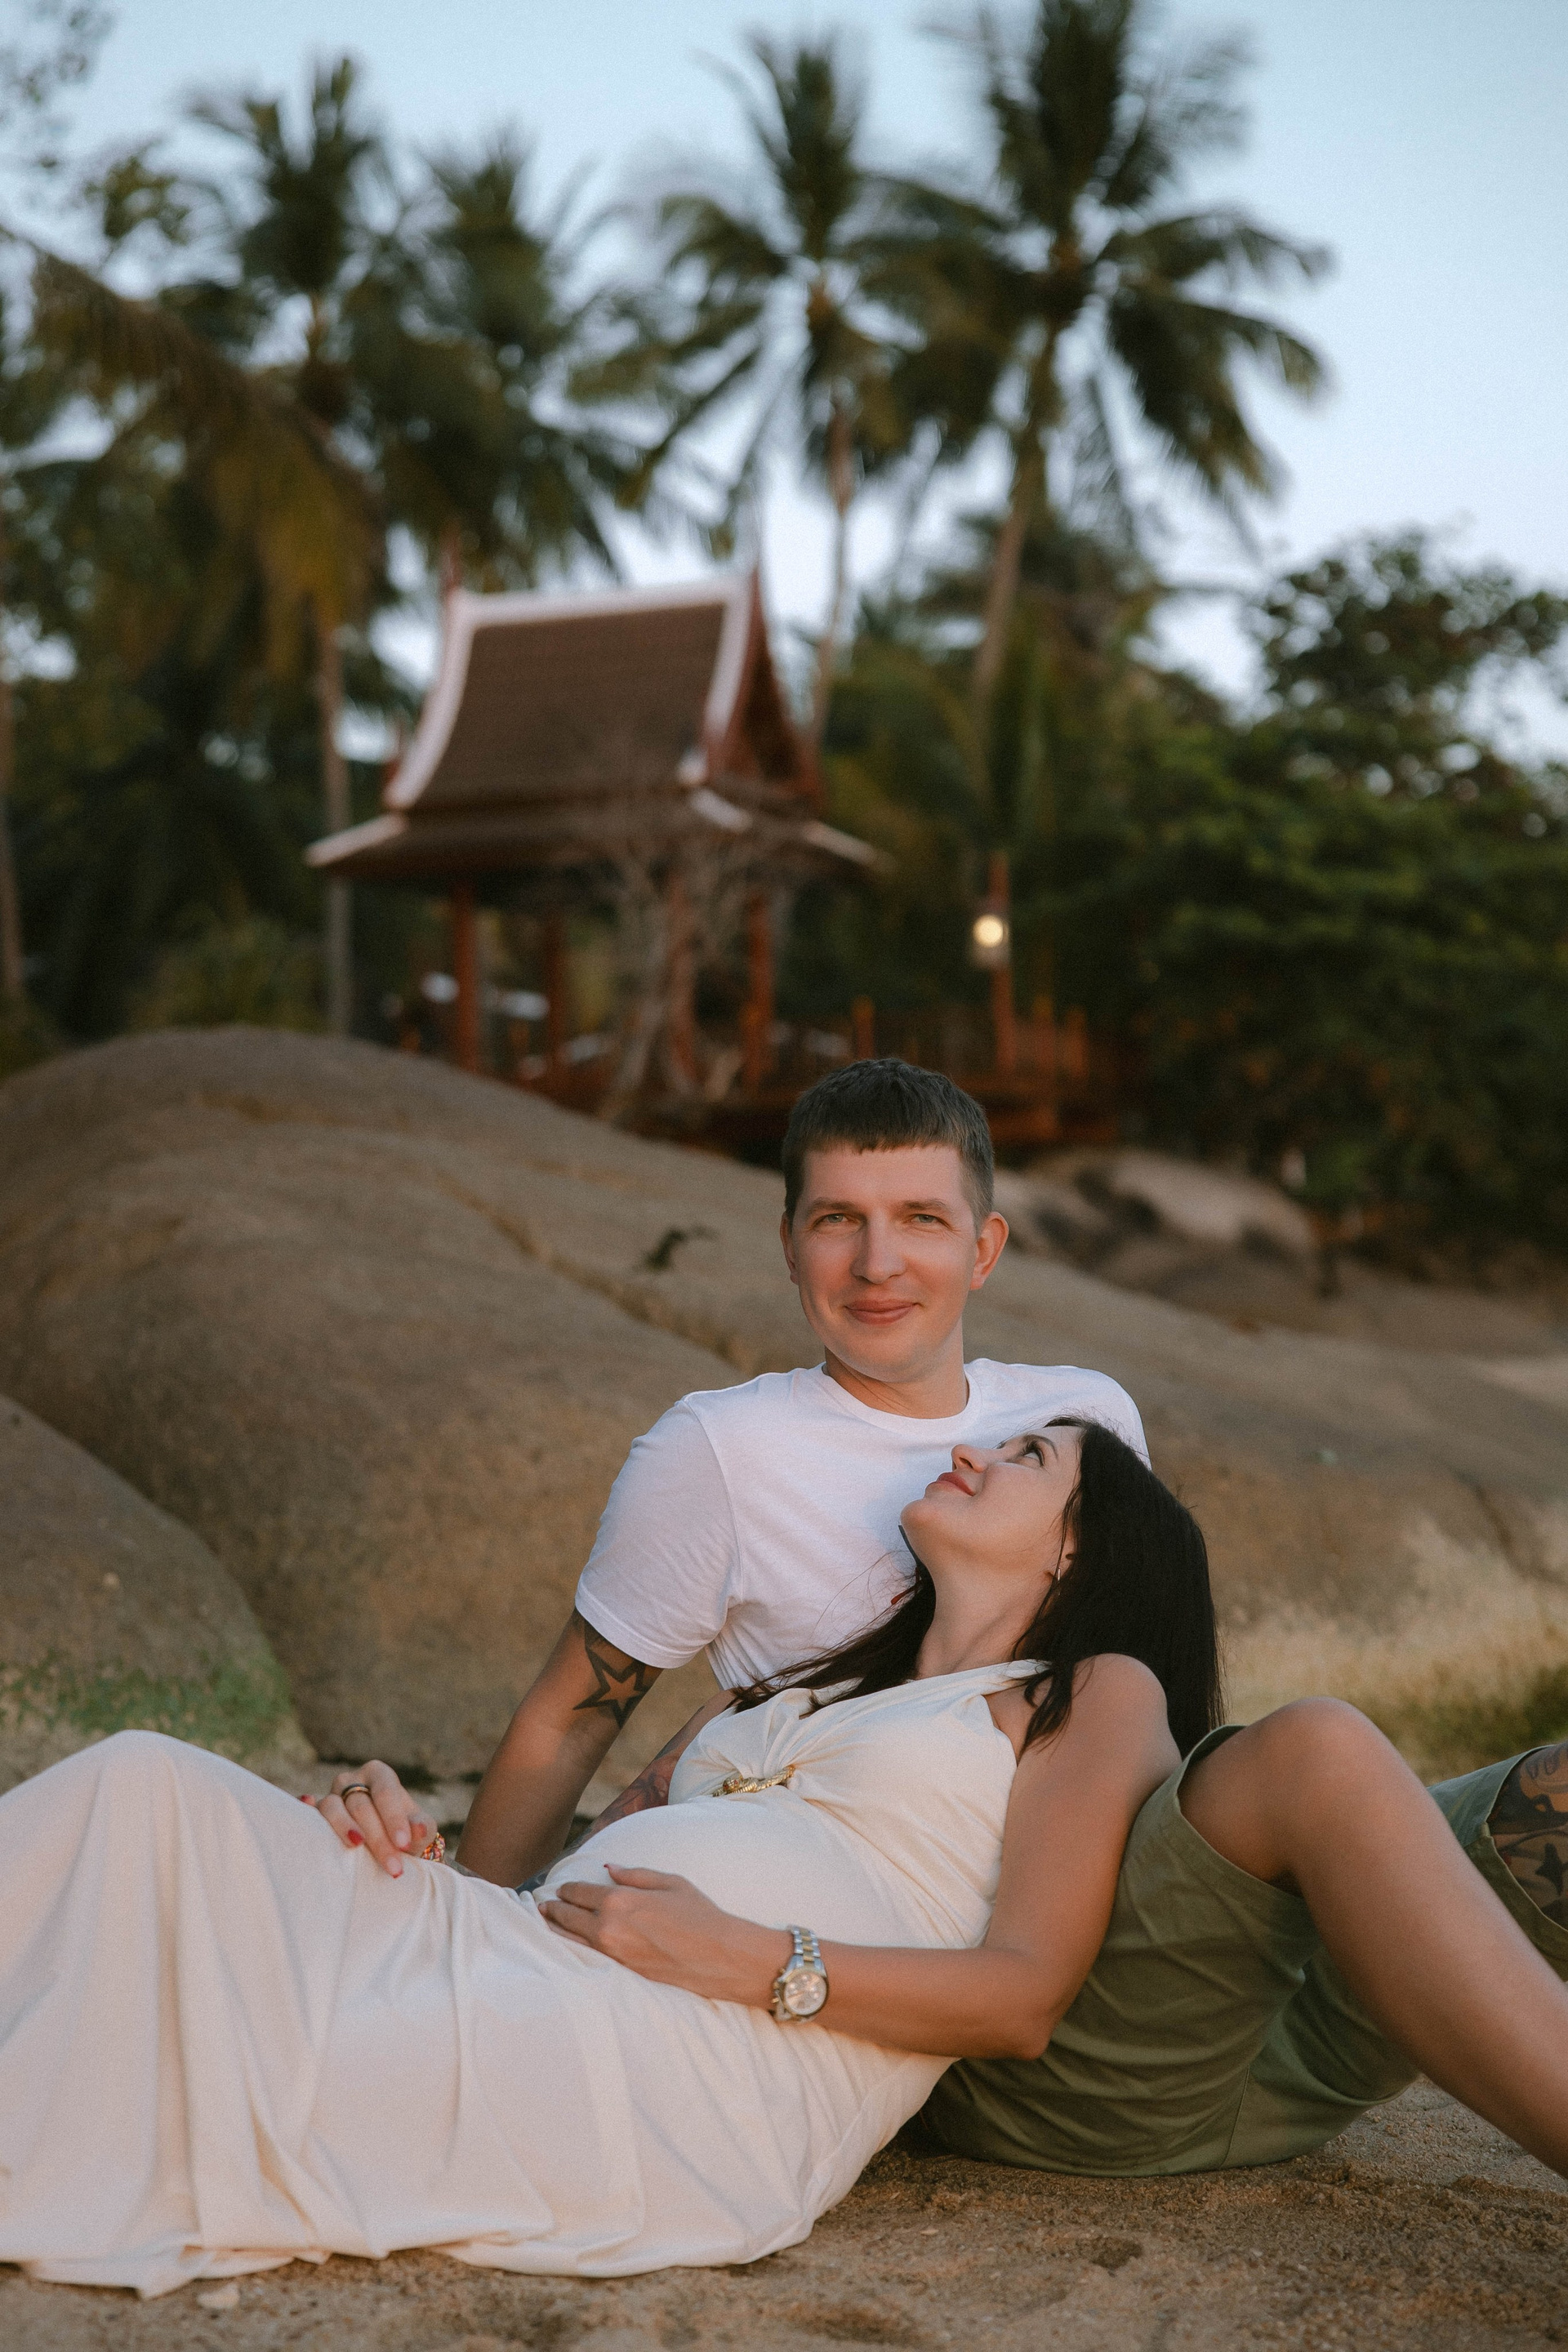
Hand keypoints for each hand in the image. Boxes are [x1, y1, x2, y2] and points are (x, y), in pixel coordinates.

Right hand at [304, 1760, 439, 1878]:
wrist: (383, 1849)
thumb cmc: (403, 1836)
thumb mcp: (417, 1831)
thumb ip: (421, 1828)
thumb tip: (420, 1830)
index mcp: (379, 1775)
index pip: (385, 1791)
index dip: (394, 1817)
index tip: (403, 1844)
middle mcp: (352, 1781)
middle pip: (361, 1805)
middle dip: (378, 1837)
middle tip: (393, 1867)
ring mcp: (331, 1796)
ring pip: (332, 1806)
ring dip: (344, 1827)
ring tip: (356, 1844)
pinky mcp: (313, 1815)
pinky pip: (307, 1811)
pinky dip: (306, 1809)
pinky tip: (307, 1804)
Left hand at [539, 1866, 788, 2006]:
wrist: (719, 1955)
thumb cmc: (699, 1914)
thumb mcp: (669, 1881)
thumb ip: (634, 1874)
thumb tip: (608, 1868)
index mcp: (620, 1900)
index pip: (578, 1892)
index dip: (565, 1889)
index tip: (559, 1888)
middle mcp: (609, 1928)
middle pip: (566, 1917)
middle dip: (552, 1909)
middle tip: (542, 1905)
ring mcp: (612, 1954)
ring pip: (569, 1941)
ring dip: (554, 1930)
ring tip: (544, 1923)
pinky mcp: (619, 1974)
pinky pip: (584, 1959)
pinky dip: (571, 1950)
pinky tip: (566, 1946)